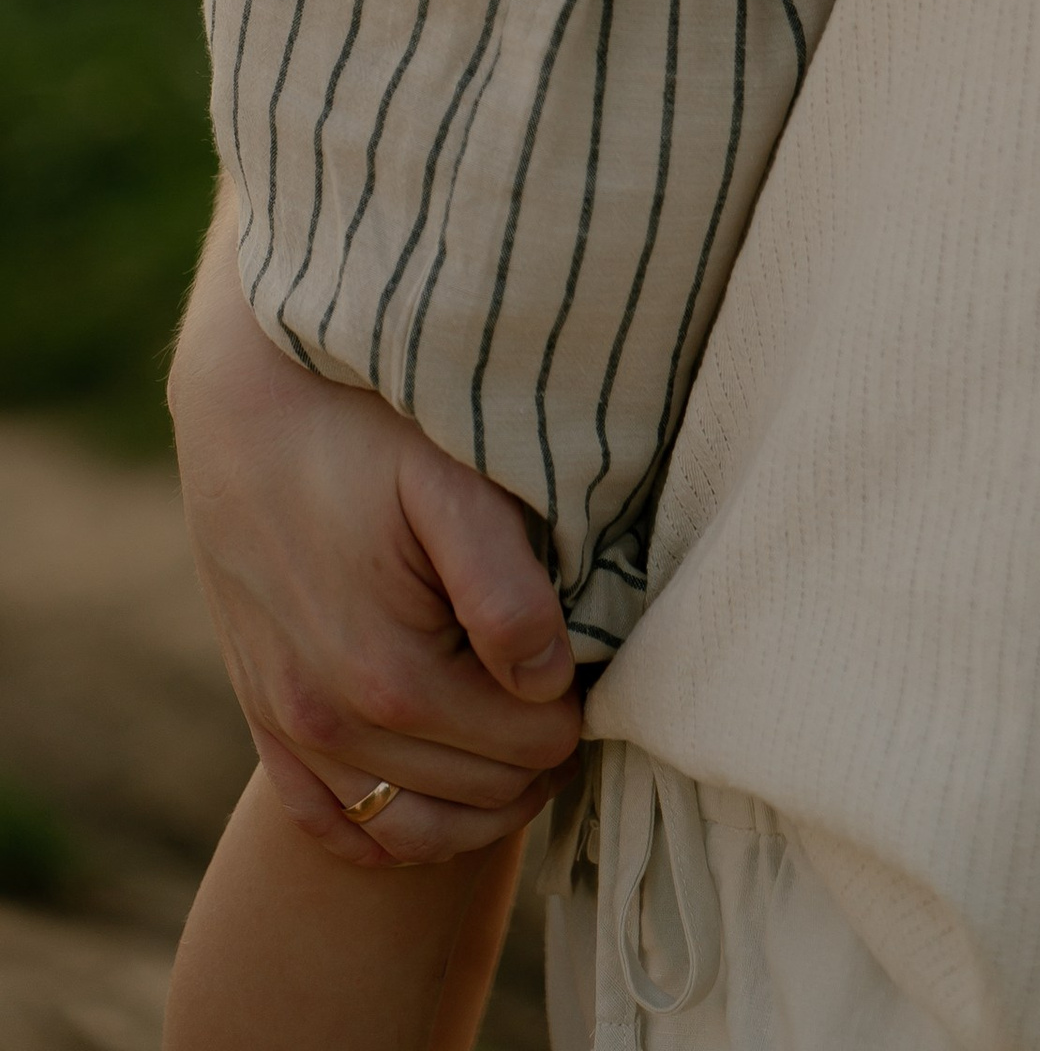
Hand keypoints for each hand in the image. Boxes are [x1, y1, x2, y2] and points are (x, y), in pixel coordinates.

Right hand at [169, 202, 582, 868]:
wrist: (249, 402)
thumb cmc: (369, 426)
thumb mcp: (456, 483)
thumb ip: (509, 589)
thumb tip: (551, 682)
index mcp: (389, 675)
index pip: (533, 744)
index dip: (579, 705)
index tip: (596, 654)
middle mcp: (329, 722)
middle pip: (481, 793)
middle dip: (538, 750)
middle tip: (567, 687)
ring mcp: (288, 727)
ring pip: (407, 831)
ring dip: (478, 804)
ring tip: (524, 742)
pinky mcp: (263, 716)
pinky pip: (329, 823)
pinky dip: (390, 827)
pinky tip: (439, 786)